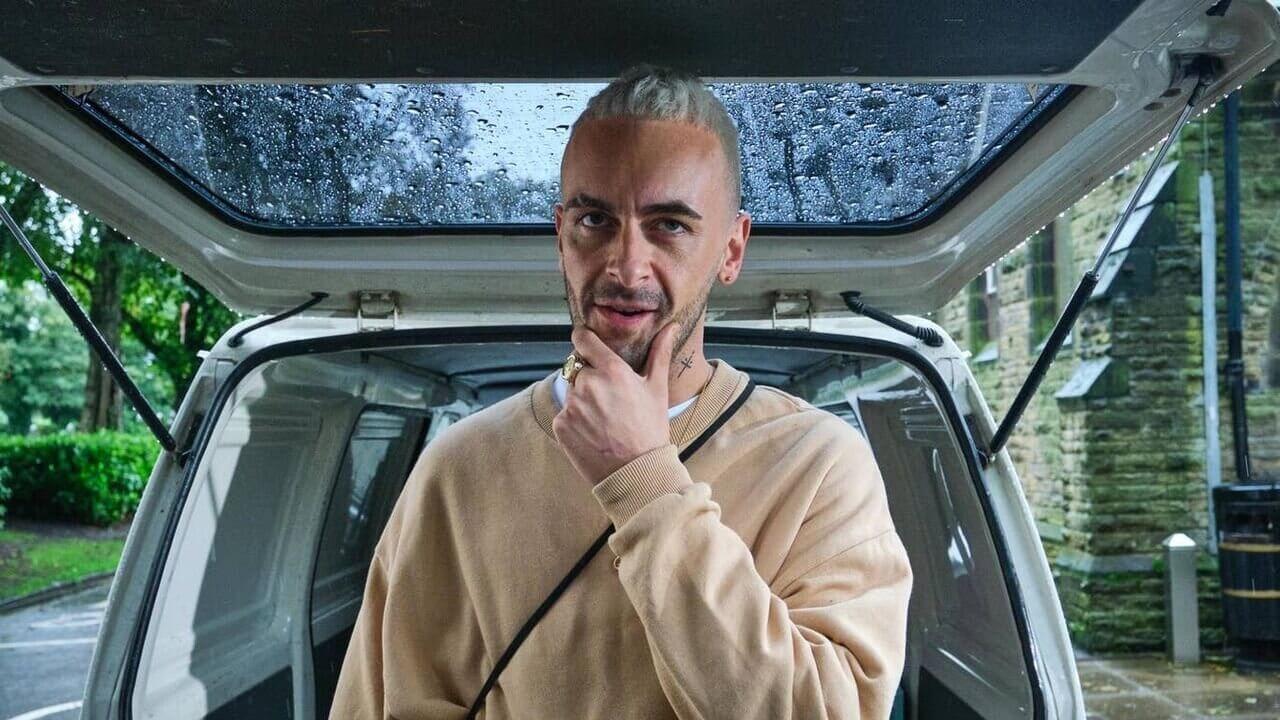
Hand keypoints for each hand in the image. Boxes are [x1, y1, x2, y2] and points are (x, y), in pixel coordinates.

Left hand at [552, 322, 680, 484]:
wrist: (637, 472)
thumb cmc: (651, 430)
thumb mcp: (657, 389)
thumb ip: (659, 353)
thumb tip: (671, 327)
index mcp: (611, 370)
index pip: (583, 340)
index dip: (585, 340)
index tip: (587, 343)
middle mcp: (587, 384)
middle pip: (578, 368)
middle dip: (589, 377)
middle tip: (609, 398)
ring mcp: (571, 405)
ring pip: (572, 391)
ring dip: (582, 399)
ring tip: (604, 419)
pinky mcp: (561, 425)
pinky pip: (565, 413)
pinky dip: (575, 420)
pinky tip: (594, 432)